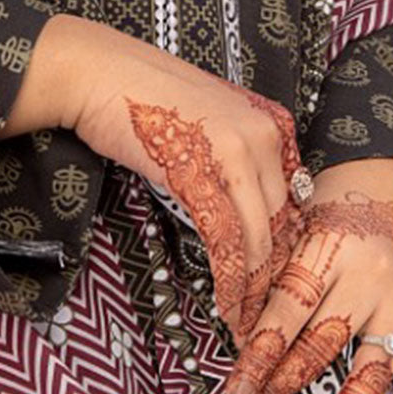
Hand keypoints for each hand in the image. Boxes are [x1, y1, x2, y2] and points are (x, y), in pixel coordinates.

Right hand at [2, 14, 306, 343]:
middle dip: (274, 278)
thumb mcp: (206, 124)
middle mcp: (265, 136)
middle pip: (282, 224)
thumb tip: (240, 211)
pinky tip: (226, 301)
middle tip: (264, 316)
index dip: (287, 251)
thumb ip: (234, 159)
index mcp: (271, 124)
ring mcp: (236, 152)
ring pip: (259, 238)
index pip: (295, 201)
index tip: (277, 285)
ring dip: (253, 287)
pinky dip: (229, 278)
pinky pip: (226, 238)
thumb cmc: (140, 99)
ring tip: (244, 320)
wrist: (97, 73)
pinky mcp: (202, 172)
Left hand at [217, 158, 392, 393]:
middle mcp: (366, 282)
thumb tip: (237, 351)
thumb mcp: (287, 239)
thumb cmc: (320, 222)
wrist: (376, 191)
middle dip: (277, 393)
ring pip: (368, 372)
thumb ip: (266, 289)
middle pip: (318, 349)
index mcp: (324, 255)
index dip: (255, 363)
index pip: (283, 319)